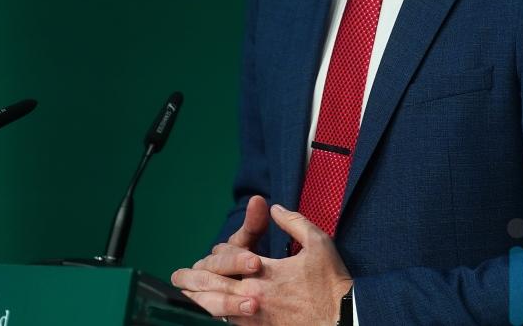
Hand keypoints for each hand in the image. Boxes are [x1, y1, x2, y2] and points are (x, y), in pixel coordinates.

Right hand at [171, 196, 269, 317]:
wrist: (249, 300)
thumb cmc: (247, 270)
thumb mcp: (251, 247)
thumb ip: (253, 224)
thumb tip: (257, 199)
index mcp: (213, 258)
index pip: (219, 255)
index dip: (236, 258)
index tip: (256, 262)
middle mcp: (200, 276)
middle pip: (207, 276)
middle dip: (230, 278)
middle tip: (254, 281)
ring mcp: (197, 296)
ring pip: (203, 299)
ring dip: (226, 302)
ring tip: (252, 306)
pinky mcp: (200, 313)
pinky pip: (202, 314)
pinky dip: (219, 314)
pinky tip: (240, 319)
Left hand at [174, 203, 353, 324]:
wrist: (344, 320)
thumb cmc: (332, 284)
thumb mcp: (318, 243)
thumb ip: (293, 222)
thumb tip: (274, 209)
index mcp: (262, 270)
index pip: (227, 255)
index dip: (222, 251)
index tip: (223, 250)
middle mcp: (252, 294)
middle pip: (211, 283)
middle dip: (192, 278)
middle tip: (178, 276)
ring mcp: (253, 317)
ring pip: (213, 307)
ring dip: (198, 299)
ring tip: (185, 295)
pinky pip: (228, 324)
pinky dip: (216, 316)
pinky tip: (211, 313)